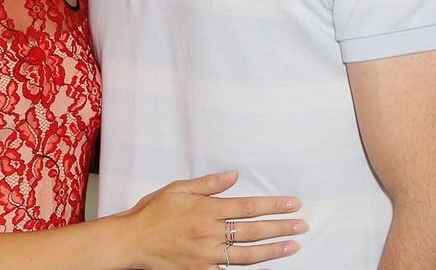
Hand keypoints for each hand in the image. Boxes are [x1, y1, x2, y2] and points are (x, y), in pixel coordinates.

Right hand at [123, 171, 305, 268]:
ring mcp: (208, 255)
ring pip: (248, 254)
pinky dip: (250, 267)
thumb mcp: (178, 188)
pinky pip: (231, 269)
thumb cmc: (153, 211)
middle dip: (281, 227)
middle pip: (253, 230)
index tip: (292, 203)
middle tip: (302, 224)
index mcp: (206, 210)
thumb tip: (233, 175)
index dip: (272, 205)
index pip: (248, 207)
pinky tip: (265, 263)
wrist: (133, 241)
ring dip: (274, 249)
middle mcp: (210, 233)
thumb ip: (208, 183)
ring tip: (294, 245)